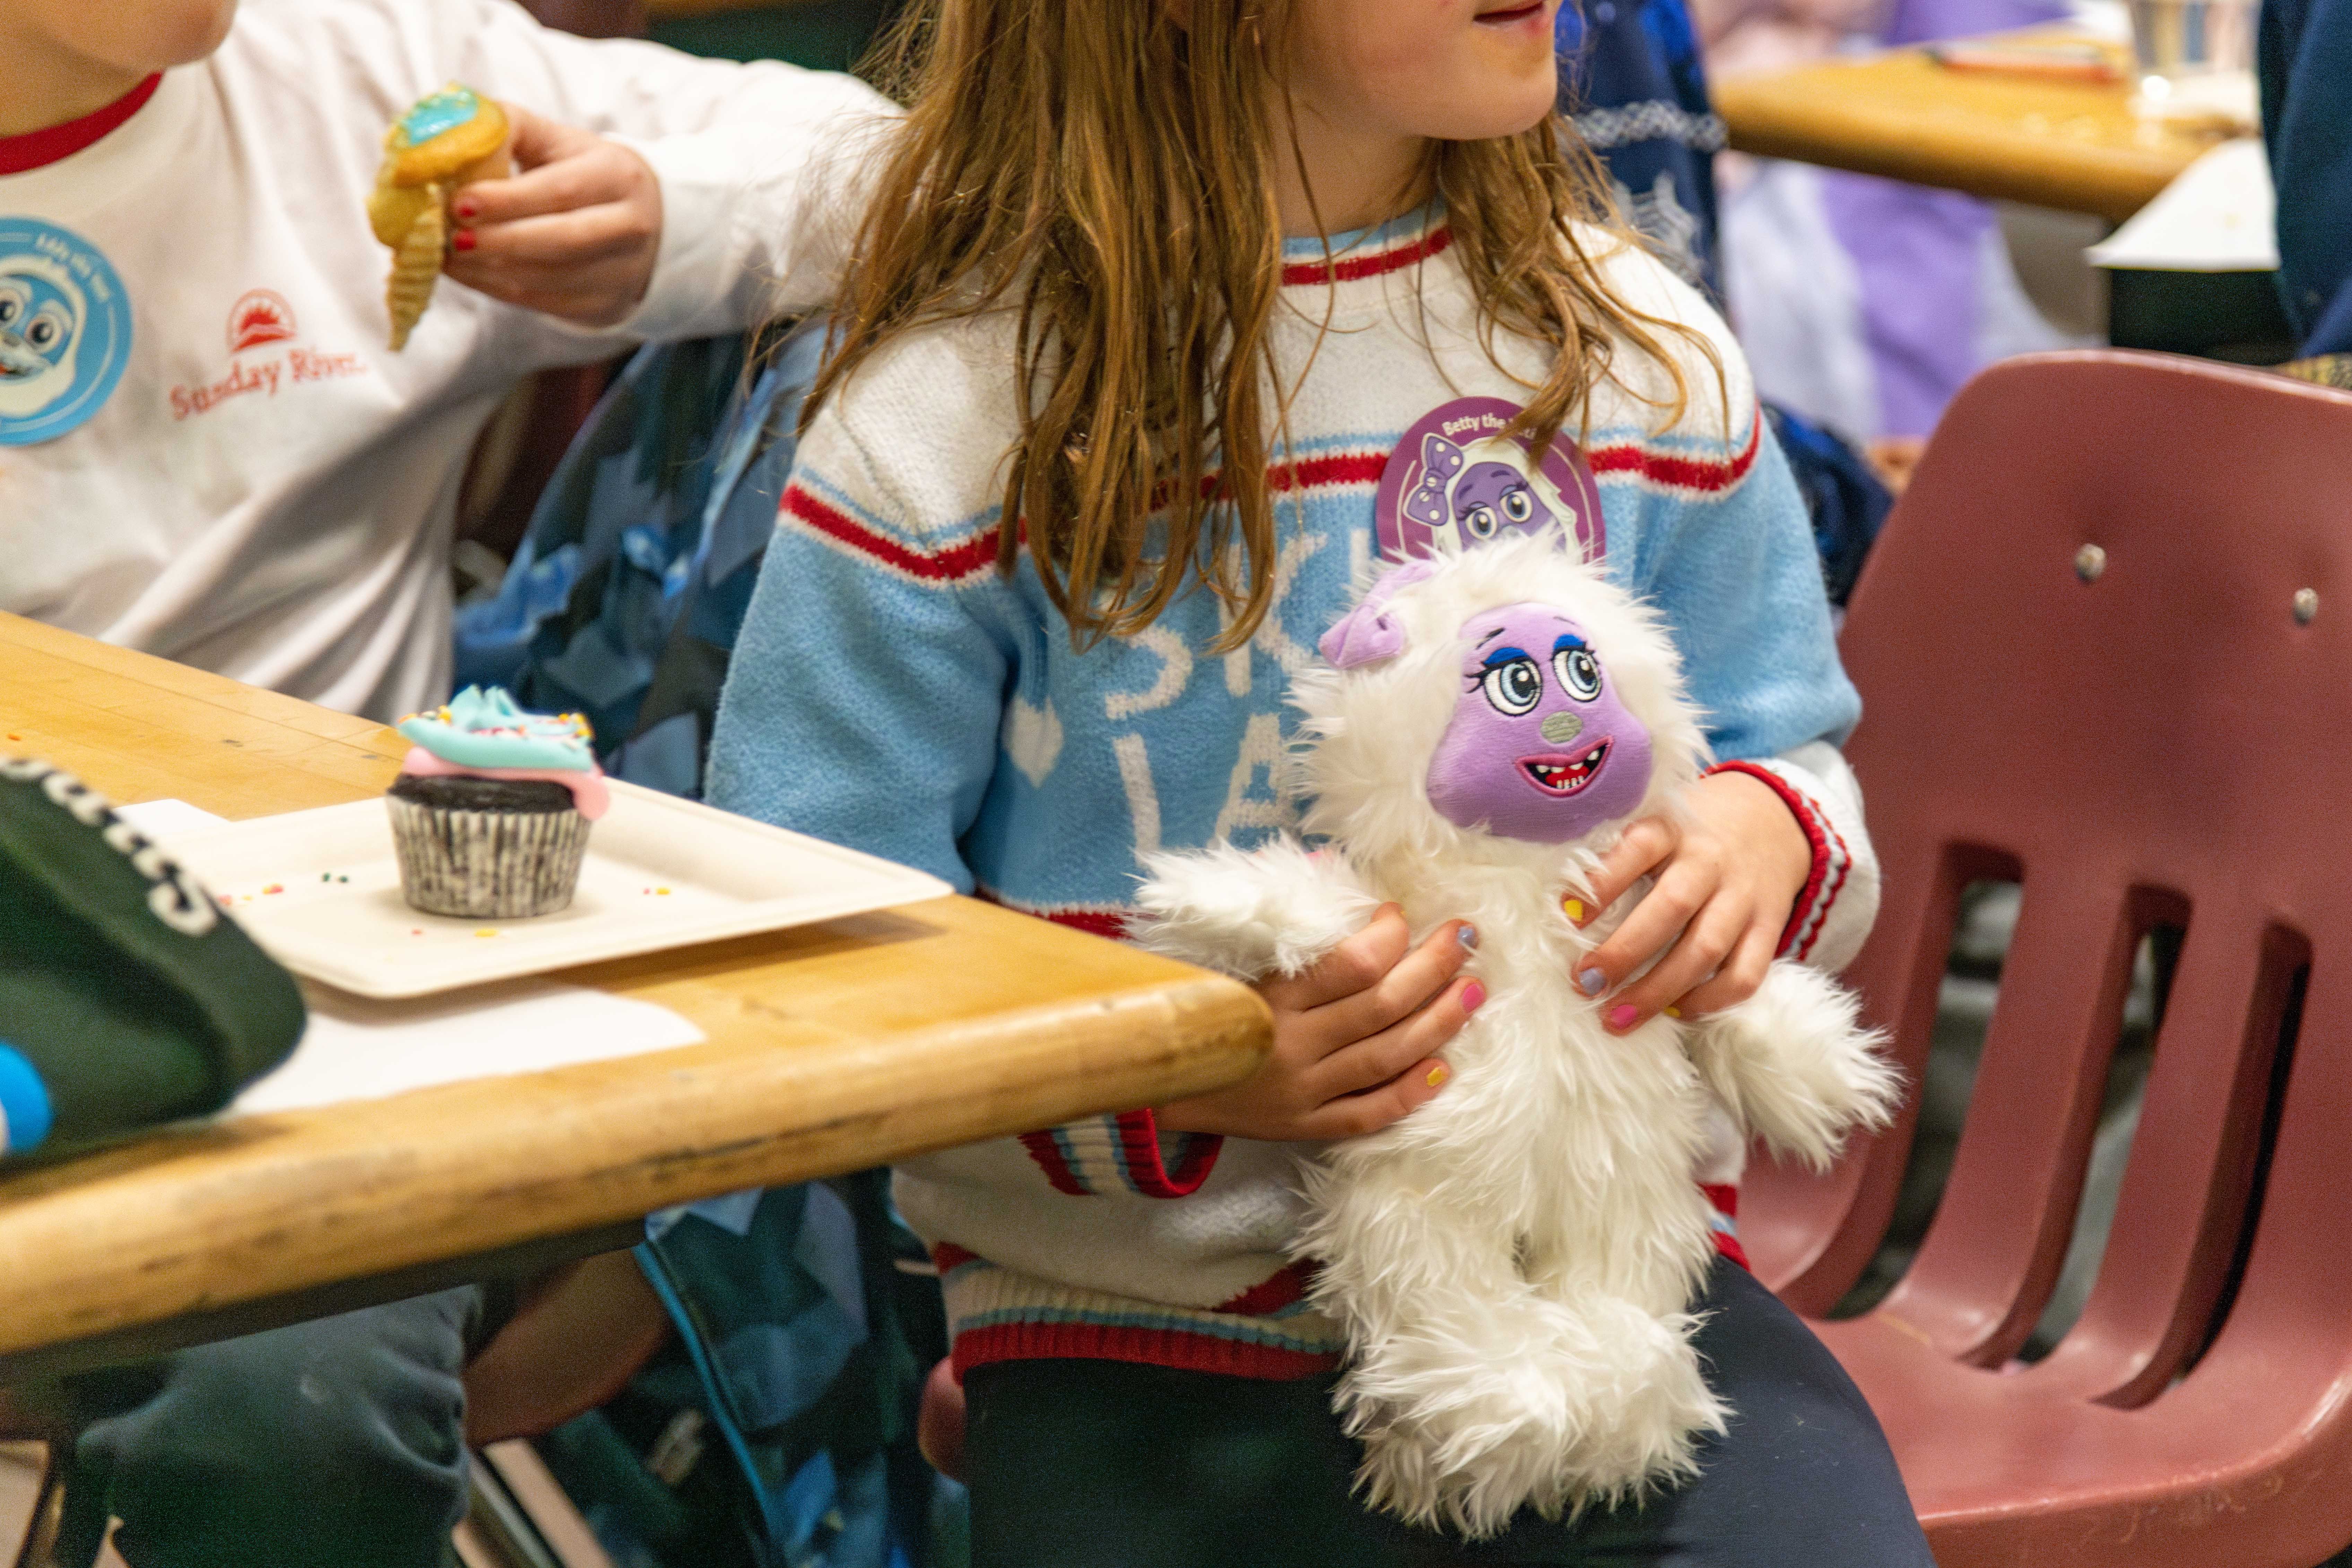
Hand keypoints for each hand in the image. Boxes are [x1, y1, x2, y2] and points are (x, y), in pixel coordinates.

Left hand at [443, 104, 661, 326]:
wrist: (640, 222)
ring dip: (492, 269)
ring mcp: (622, 272)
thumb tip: (452, 139)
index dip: (509, 200)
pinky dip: (497, 289)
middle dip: (501, 240)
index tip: (460, 202)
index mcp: (618, 176)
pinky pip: (543, 301)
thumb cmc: (583, 175)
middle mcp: (630, 227)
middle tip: (453, 236)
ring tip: (449, 253)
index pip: (562, 190)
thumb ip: (507, 128)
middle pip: (562, 240)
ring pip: (550, 278)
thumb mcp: (556, 141)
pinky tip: (467, 271)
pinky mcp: (603, 305)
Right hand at [1157, 905, 1479, 1140]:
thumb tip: (1342, 887)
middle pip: (1382, 1006)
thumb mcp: (1231, 965)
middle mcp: (1291, 1047)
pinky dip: (1411, 1091)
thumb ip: (1285, 937)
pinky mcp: (1307, 1128)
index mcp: (1270, 999)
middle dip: (1434, 967)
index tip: (1399, 913)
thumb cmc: (1199, 1009)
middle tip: (1467, 937)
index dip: (1389, 936)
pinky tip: (1444, 1067)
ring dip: (1440, 1021)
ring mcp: (1303, 1093)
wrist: (1156, 1085)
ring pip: (1387, 1058)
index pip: (1351, 965)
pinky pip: (1370, 1113)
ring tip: (1474, 990)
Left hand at [1570, 769, 1810, 1031]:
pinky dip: (1709, 1001)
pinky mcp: (1768, 929)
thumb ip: (1618, 857)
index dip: (1603, 882)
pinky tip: (1675, 1013)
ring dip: (1658, 991)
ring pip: (1706, 950)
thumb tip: (1561, 908)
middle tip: (1585, 983)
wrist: (1770, 820)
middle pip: (1672, 907)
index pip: (1637, 849)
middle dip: (1624, 952)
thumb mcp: (1655, 826)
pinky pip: (1744, 974)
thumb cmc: (1689, 836)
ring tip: (1616, 1017)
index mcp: (1673, 829)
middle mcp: (1710, 861)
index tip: (1566, 915)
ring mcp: (1744, 897)